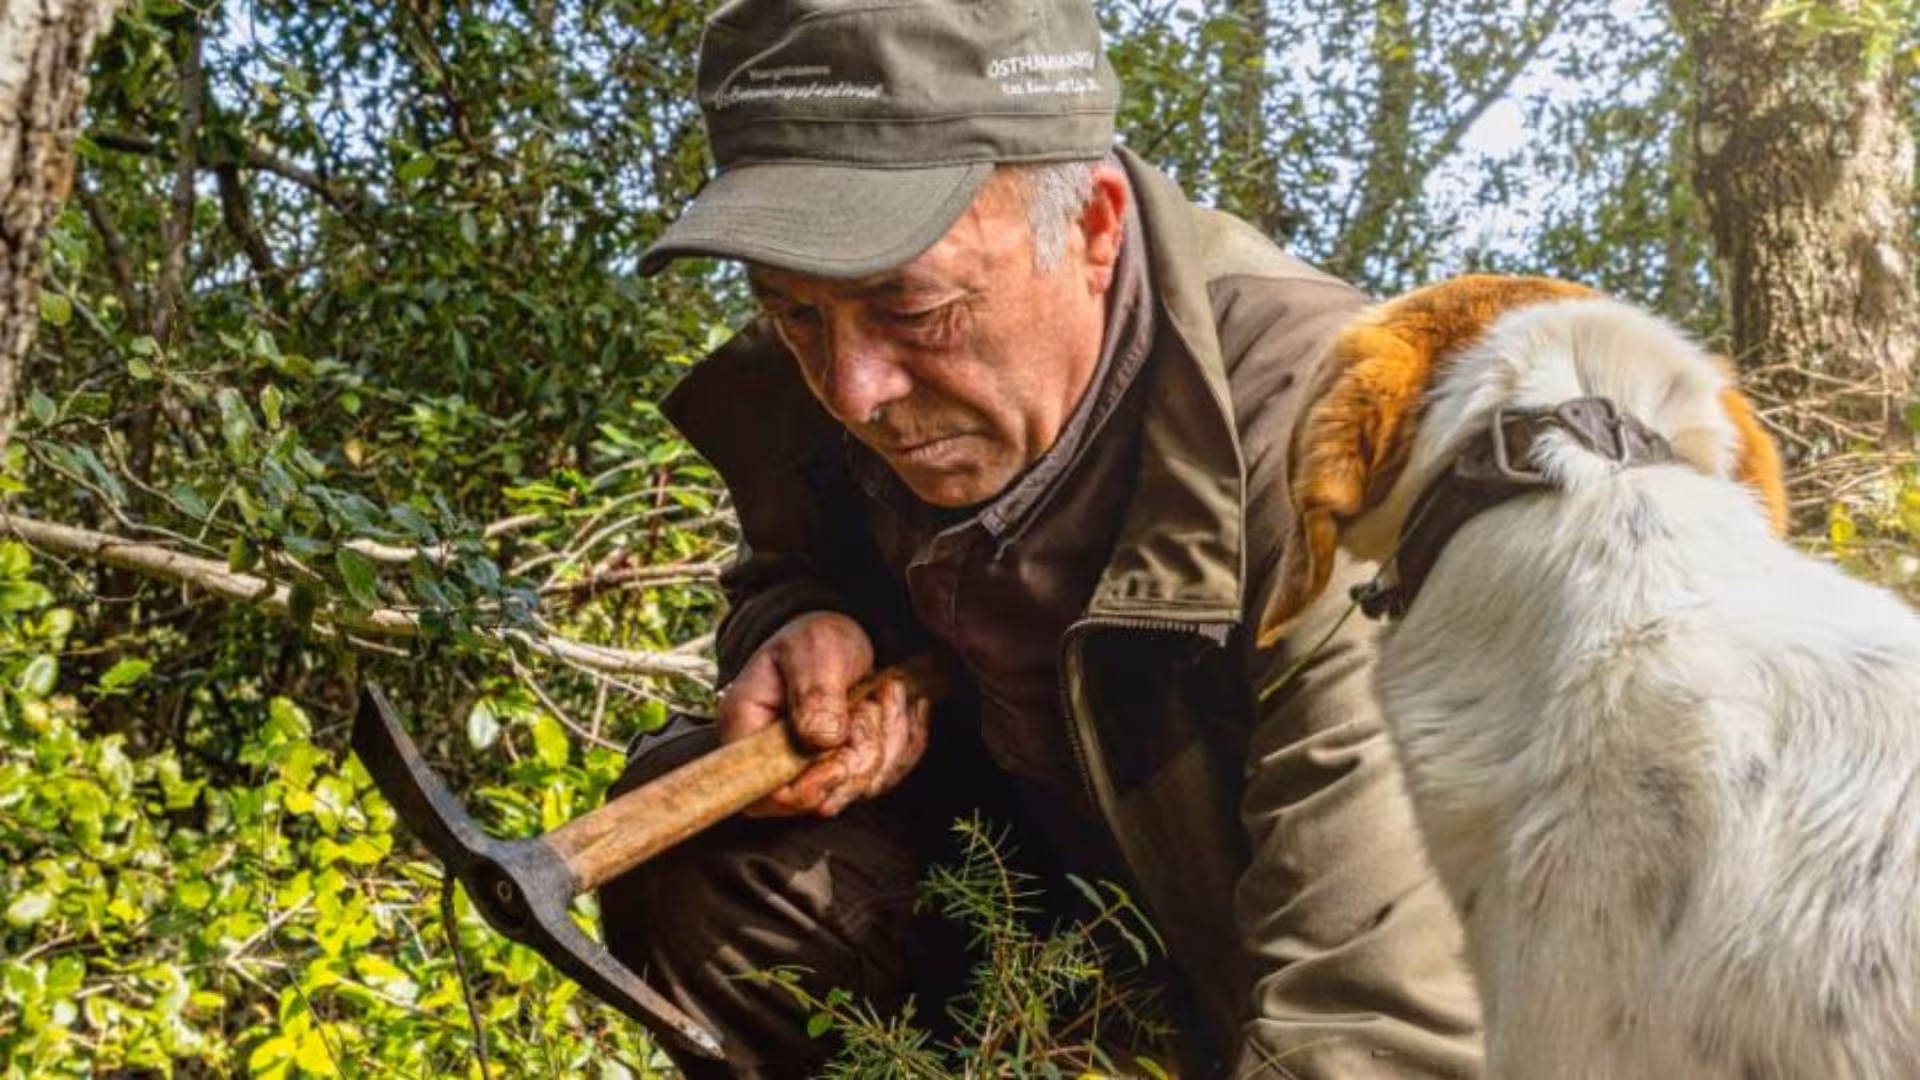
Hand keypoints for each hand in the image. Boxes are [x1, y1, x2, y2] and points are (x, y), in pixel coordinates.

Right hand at [717, 612, 932, 817]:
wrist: (838, 637)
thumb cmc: (815, 639)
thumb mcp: (814, 651)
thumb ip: (815, 693)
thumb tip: (822, 740)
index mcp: (746, 733)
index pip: (763, 797)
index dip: (806, 790)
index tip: (838, 756)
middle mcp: (774, 762)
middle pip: (823, 797)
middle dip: (861, 751)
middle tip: (868, 702)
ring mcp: (811, 771)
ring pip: (861, 788)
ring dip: (886, 739)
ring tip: (880, 694)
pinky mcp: (844, 771)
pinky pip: (885, 777)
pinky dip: (902, 742)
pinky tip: (896, 706)